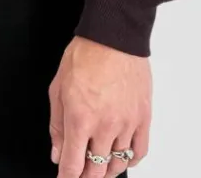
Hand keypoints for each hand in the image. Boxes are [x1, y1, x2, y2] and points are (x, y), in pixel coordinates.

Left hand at [48, 35, 150, 175]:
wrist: (114, 35)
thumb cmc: (85, 55)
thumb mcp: (57, 87)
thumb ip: (57, 125)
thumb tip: (58, 153)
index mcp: (80, 119)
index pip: (73, 166)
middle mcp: (105, 126)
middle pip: (96, 171)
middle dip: (86, 176)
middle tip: (81, 170)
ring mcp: (127, 124)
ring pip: (118, 165)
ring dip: (106, 169)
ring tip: (99, 163)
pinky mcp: (143, 117)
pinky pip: (140, 152)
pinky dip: (130, 161)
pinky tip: (121, 157)